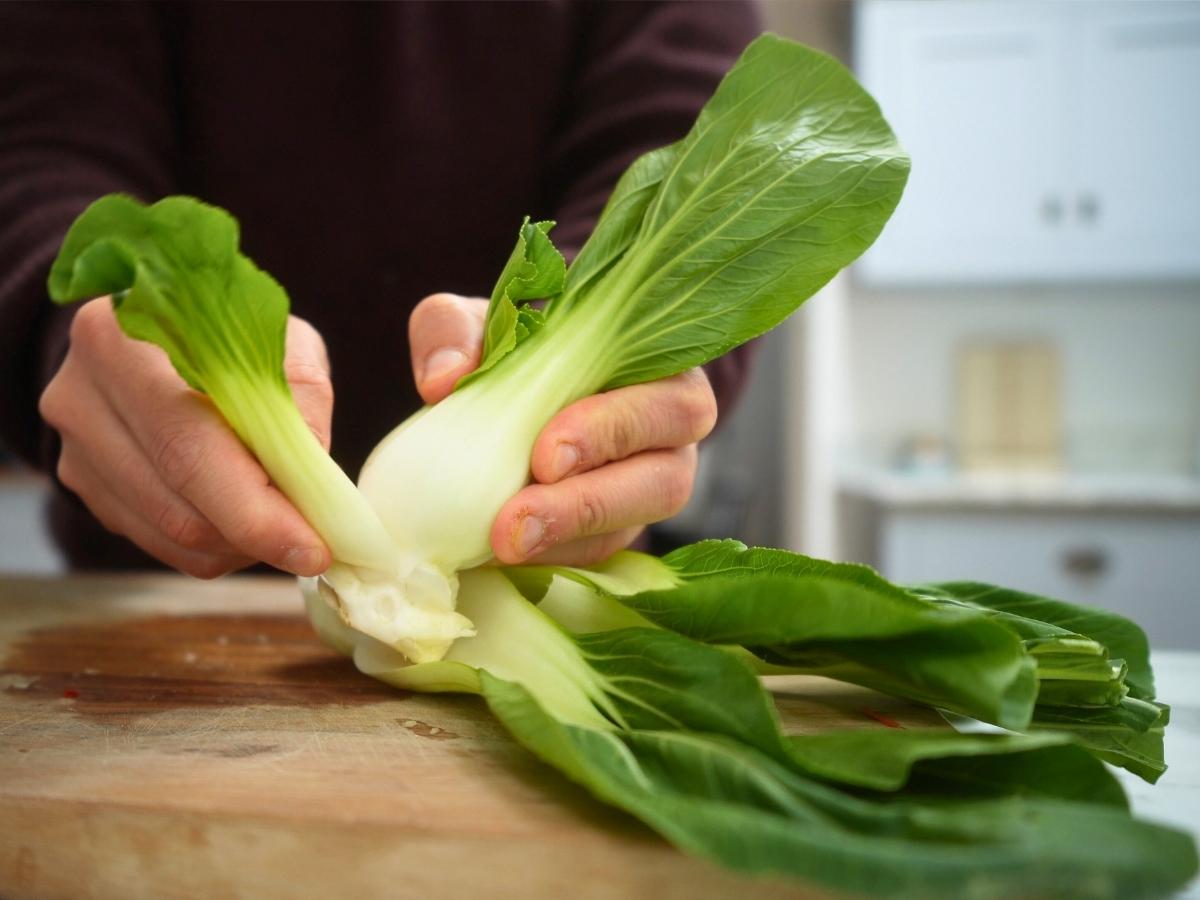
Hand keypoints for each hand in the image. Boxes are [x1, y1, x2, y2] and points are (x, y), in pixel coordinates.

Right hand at [40, 298, 332, 577]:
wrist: (167, 334)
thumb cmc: (236, 335)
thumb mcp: (279, 340)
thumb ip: (300, 397)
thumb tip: (313, 475)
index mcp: (122, 340)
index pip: (188, 446)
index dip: (254, 509)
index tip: (313, 547)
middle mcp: (81, 394)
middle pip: (176, 504)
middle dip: (256, 537)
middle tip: (315, 549)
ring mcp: (74, 445)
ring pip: (170, 534)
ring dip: (240, 546)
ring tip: (287, 524)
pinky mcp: (84, 483)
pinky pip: (159, 542)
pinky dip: (215, 545)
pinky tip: (246, 520)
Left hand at [409, 292, 716, 565]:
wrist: (504, 395)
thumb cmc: (510, 345)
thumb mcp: (479, 322)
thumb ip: (455, 330)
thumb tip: (443, 380)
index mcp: (663, 372)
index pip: (672, 403)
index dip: (616, 430)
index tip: (545, 457)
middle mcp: (671, 438)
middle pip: (666, 480)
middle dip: (591, 502)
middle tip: (518, 520)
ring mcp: (647, 492)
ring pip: (634, 529)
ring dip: (568, 539)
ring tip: (505, 545)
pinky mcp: (614, 531)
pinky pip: (597, 556)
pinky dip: (550, 558)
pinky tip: (498, 556)